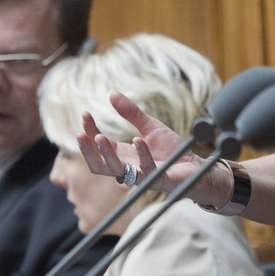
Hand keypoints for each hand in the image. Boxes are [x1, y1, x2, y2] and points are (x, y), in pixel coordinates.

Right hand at [77, 92, 220, 200]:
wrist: (195, 165)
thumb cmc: (172, 150)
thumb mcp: (150, 126)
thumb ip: (131, 113)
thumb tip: (112, 94)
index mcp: (123, 154)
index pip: (99, 145)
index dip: (89, 130)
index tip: (85, 114)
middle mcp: (128, 167)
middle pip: (98, 165)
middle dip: (87, 150)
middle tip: (79, 134)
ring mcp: (141, 176)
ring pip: (116, 171)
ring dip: (106, 154)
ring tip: (100, 137)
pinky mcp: (157, 181)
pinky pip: (145, 171)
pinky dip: (141, 154)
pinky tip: (137, 140)